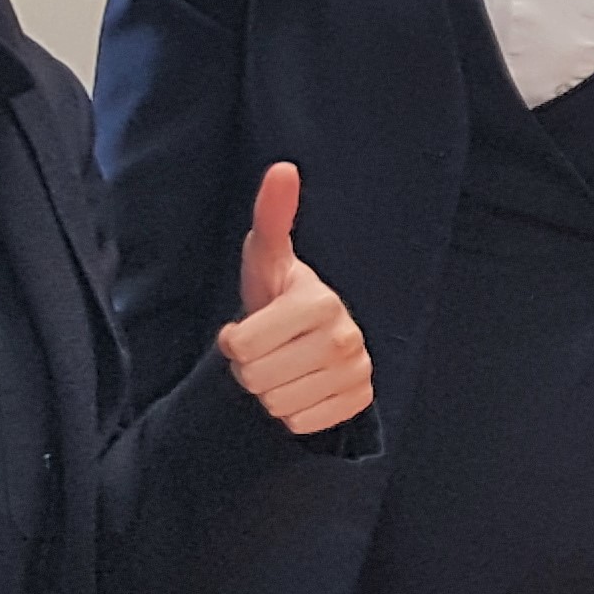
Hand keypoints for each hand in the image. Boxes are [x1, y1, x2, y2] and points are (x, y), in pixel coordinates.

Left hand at [214, 163, 370, 434]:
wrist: (317, 335)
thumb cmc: (281, 295)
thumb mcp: (267, 258)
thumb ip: (271, 217)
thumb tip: (282, 168)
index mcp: (319, 302)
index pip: (242, 348)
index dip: (232, 344)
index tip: (247, 329)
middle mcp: (346, 337)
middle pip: (257, 381)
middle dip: (249, 370)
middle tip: (265, 350)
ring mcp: (358, 371)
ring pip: (278, 406)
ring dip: (270, 392)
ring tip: (282, 367)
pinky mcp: (361, 400)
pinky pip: (302, 425)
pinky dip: (293, 413)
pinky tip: (301, 387)